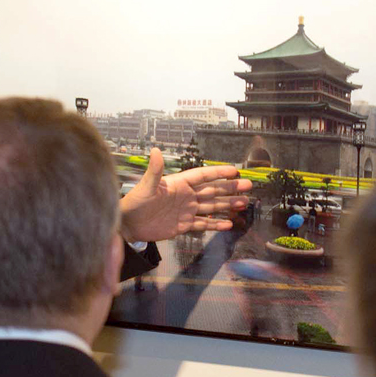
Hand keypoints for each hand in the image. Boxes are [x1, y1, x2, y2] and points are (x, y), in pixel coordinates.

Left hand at [119, 147, 251, 241]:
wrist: (127, 224)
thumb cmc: (135, 203)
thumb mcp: (145, 186)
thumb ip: (154, 170)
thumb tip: (155, 150)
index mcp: (179, 184)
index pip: (203, 176)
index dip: (219, 173)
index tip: (235, 171)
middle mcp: (186, 196)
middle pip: (212, 191)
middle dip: (230, 188)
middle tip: (248, 186)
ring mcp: (186, 211)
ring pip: (211, 207)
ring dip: (227, 205)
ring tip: (243, 203)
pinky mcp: (183, 225)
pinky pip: (202, 224)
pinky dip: (215, 224)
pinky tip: (228, 224)